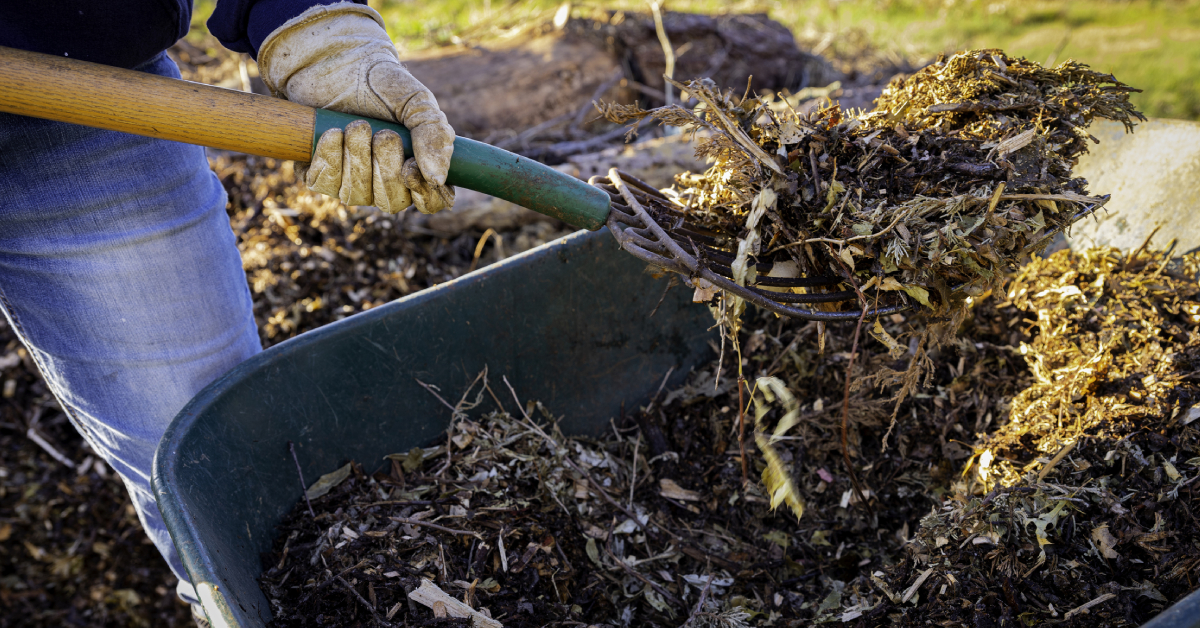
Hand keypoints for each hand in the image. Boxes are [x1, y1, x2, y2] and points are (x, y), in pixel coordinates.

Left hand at [258, 3, 454, 213]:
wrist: (331, 61)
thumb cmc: (378, 82)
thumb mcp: (414, 99)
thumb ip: (434, 133)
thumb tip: (438, 178)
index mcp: (418, 166)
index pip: (432, 202)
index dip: (424, 195)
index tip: (410, 169)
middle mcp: (385, 181)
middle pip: (392, 202)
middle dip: (385, 168)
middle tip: (383, 134)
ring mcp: (351, 181)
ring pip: (356, 195)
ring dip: (357, 159)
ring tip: (357, 126)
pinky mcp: (319, 173)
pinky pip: (324, 184)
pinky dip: (330, 157)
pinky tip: (333, 133)